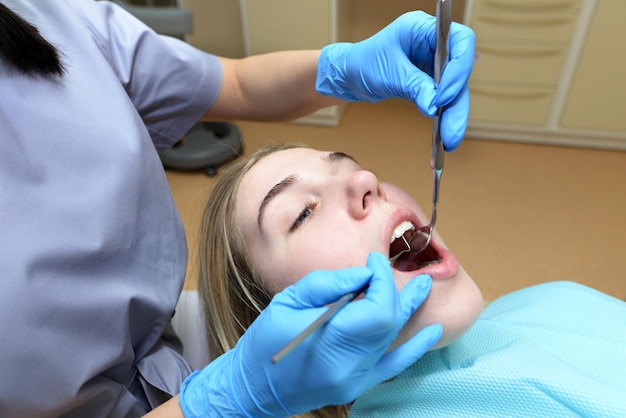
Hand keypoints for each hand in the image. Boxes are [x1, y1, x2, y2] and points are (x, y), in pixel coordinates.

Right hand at [179, 252, 441, 416]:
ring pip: (394, 338)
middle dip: (393, 290)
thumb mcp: (288, 301)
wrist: (254, 387)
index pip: (377, 307)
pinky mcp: (358, 386)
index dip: (382, 280)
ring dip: (407, 309)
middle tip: (386, 269)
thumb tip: (364, 273)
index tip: (373, 261)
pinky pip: (394, 366)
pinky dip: (414, 347)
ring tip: (424, 286)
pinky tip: (432, 331)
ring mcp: (356, 378)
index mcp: (328, 339)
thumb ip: (328, 285)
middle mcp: (348, 363)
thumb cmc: (264, 341)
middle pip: (389, 321)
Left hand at [316, 11, 474, 150]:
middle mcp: (433, 44)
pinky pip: (445, 99)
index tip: (443, 96)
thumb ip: (414, 86)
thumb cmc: (362, 64)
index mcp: (423, 28)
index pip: (460, 41)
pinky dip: (445, 117)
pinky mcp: (431, 80)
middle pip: (460, 71)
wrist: (349, 76)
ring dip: (454, 115)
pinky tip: (445, 136)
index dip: (458, 69)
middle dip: (457, 103)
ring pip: (455, 89)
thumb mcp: (389, 74)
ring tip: (450, 141)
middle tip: (451, 131)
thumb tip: (435, 106)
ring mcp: (433, 62)